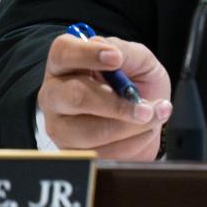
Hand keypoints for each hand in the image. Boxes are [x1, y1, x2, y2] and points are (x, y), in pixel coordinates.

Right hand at [37, 31, 170, 159]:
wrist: (147, 118)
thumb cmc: (136, 84)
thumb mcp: (140, 61)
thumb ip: (128, 53)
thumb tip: (115, 54)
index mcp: (67, 64)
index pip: (63, 53)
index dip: (87, 54)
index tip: (116, 58)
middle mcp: (55, 94)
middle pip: (73, 97)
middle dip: (116, 104)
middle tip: (146, 108)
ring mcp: (59, 126)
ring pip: (90, 132)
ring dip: (130, 127)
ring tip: (152, 117)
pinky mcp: (70, 153)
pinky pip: (102, 153)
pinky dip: (132, 143)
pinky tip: (141, 132)